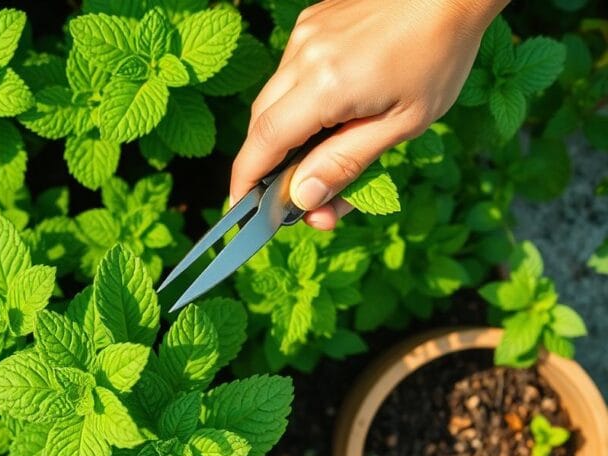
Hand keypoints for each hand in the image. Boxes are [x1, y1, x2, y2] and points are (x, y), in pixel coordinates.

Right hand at [231, 0, 507, 228]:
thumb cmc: (439, 56)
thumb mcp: (402, 124)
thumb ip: (346, 162)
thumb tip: (302, 198)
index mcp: (326, 85)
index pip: (265, 142)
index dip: (247, 180)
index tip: (242, 207)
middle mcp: (304, 57)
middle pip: (261, 123)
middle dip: (268, 163)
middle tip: (293, 193)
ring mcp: (303, 36)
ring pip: (274, 96)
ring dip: (287, 129)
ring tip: (324, 147)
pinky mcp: (310, 22)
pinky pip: (290, 71)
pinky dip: (300, 98)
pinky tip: (335, 104)